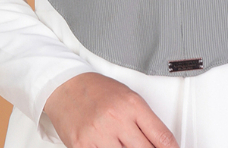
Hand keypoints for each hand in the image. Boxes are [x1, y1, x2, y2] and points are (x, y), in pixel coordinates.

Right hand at [44, 71, 178, 147]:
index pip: (161, 136)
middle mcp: (116, 119)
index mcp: (132, 104)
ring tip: (128, 147)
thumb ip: (144, 120)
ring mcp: (99, 134)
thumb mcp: (127, 97)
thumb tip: (159, 143)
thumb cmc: (97, 90)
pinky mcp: (82, 146)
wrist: (66, 86)